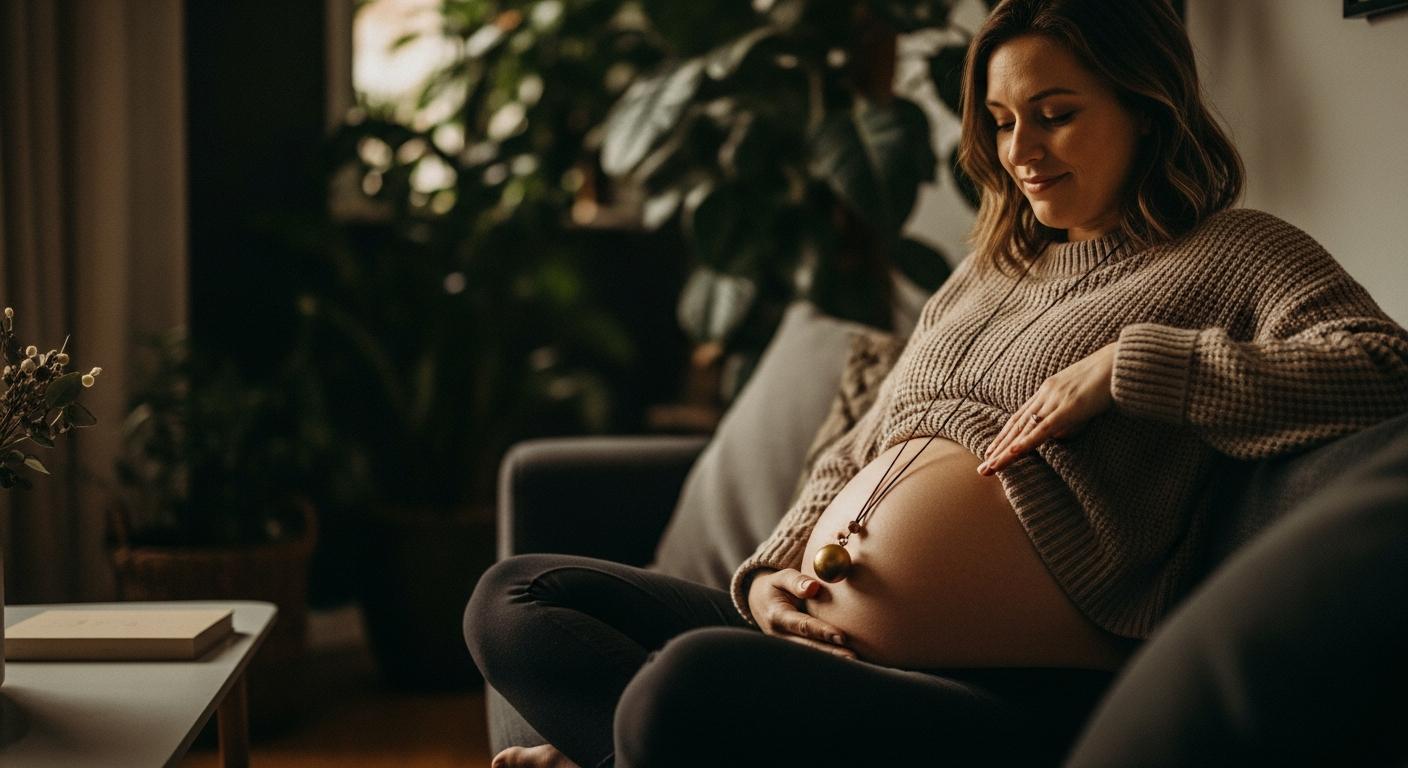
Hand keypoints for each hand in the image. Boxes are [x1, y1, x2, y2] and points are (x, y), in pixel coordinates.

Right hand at [746, 567, 856, 659]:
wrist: (758, 602)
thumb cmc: (774, 588)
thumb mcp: (780, 578)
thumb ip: (796, 581)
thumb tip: (813, 586)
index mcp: (777, 616)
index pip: (802, 625)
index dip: (821, 631)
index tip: (841, 636)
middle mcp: (780, 636)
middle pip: (807, 647)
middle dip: (830, 653)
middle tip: (852, 656)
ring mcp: (785, 646)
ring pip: (809, 655)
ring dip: (830, 659)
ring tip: (853, 661)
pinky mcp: (792, 651)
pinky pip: (810, 656)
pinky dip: (826, 659)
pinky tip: (844, 661)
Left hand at [978, 341, 1117, 474]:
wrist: (1122, 362)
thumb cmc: (1106, 381)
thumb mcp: (1080, 401)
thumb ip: (1066, 419)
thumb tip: (1055, 436)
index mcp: (1047, 391)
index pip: (1019, 417)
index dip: (1004, 436)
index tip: (991, 451)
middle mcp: (1045, 394)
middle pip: (1016, 425)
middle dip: (998, 448)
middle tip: (983, 468)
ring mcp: (1055, 400)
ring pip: (1024, 429)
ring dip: (1005, 451)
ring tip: (990, 467)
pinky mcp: (1069, 407)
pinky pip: (1044, 428)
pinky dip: (1026, 441)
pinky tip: (1012, 452)